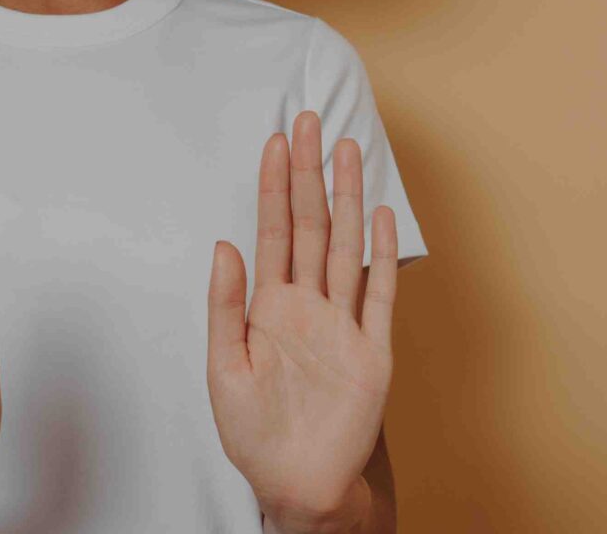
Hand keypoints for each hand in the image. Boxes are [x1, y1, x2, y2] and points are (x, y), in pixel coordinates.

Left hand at [206, 111, 398, 527]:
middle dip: (309, 173)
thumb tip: (224, 246)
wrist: (296, 484)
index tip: (275, 141)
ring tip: (346, 150)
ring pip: (346, 246)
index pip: (273, 232)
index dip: (274, 187)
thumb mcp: (224, 368)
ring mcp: (343, 325)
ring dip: (347, 198)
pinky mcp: (372, 351)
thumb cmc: (255, 433)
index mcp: (269, 309)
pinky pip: (379, 294)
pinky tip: (381, 216)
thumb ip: (225, 307)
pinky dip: (382, 255)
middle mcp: (308, 307)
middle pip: (311, 225)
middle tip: (309, 122)